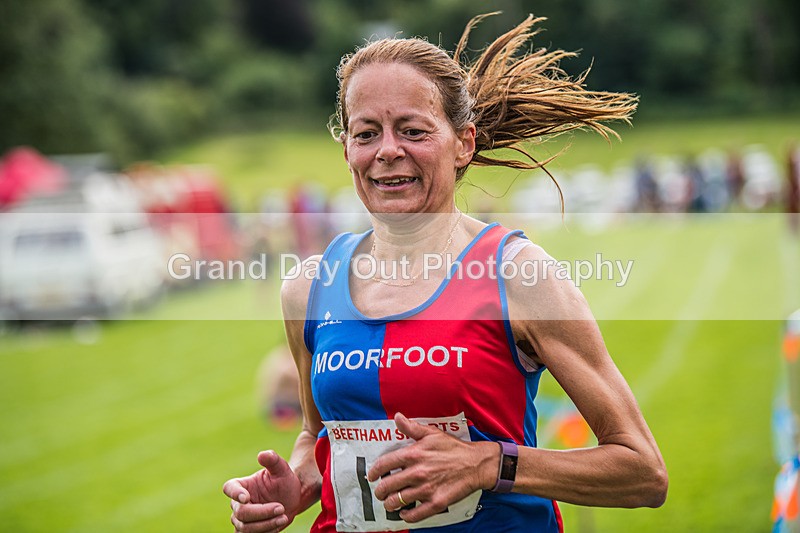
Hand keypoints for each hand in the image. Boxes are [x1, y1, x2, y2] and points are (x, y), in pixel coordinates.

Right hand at [222, 450, 301, 531]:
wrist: (291, 498)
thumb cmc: (284, 481)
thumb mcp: (282, 469)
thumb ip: (273, 460)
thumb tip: (263, 454)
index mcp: (241, 485)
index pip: (229, 488)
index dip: (235, 494)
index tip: (246, 497)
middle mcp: (237, 503)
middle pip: (241, 512)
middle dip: (262, 512)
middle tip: (281, 507)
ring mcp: (242, 519)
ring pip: (245, 527)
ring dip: (265, 524)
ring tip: (283, 517)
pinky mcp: (249, 531)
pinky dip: (266, 532)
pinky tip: (279, 524)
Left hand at [366, 413, 497, 522]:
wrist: (476, 464)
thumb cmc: (454, 448)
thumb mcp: (432, 433)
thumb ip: (412, 427)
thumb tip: (397, 417)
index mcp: (414, 454)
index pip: (384, 464)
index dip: (374, 472)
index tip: (372, 476)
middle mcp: (417, 472)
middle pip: (387, 486)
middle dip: (380, 491)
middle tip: (380, 491)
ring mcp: (426, 489)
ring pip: (397, 501)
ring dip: (389, 503)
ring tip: (390, 502)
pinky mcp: (436, 502)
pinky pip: (414, 514)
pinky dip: (406, 515)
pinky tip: (404, 512)